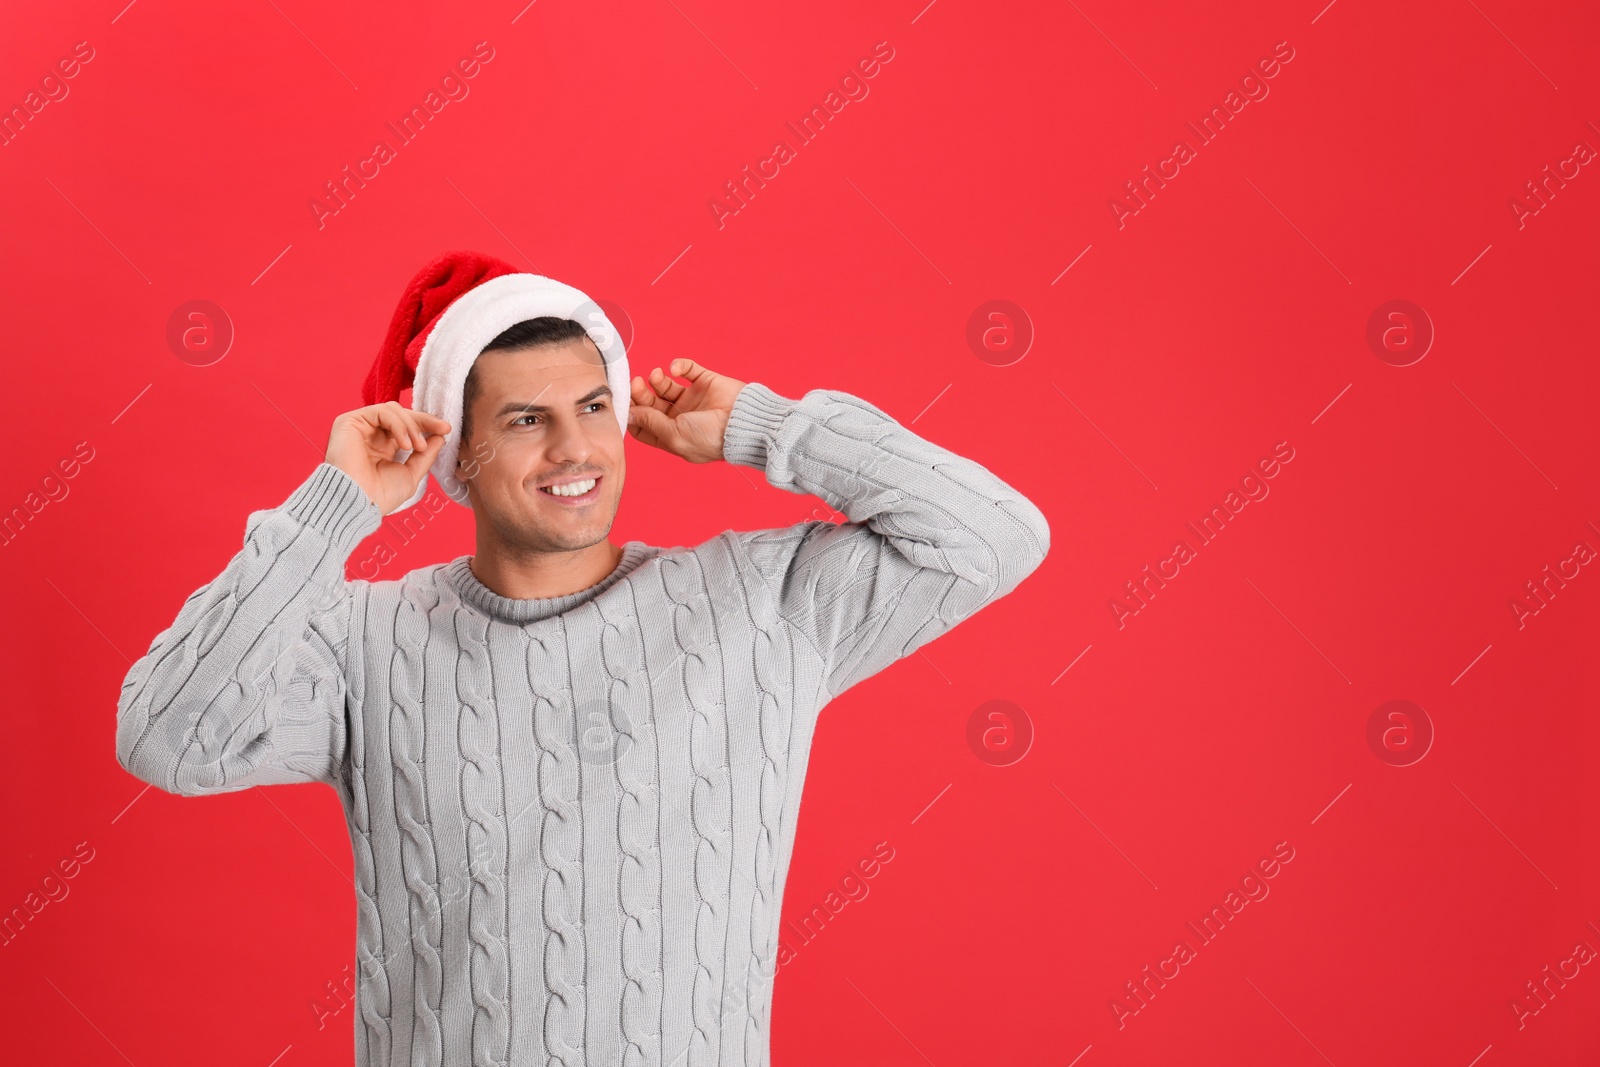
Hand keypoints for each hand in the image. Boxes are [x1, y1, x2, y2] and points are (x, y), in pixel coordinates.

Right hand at [326, 401, 450, 512]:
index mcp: (383, 447)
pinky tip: (405, 444)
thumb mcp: (411, 474)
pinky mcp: (349, 421)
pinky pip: (382, 411)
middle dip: (424, 420)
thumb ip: (425, 454)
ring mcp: (360, 427)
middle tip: (442, 429)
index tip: (446, 429)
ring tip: (418, 447)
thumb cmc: (379, 496)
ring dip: (411, 426)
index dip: (427, 424)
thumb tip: (440, 436)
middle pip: (401, 414)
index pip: (406, 426)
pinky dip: (399, 425)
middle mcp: (370, 434)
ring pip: (393, 410)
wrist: (358, 503)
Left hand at [626, 358, 746, 463]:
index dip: (633, 415)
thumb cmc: (711, 437)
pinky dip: (678, 365)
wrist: (744, 422)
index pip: (644, 426)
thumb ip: (650, 423)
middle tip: (637, 384)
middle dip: (640, 394)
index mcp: (673, 436)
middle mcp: (681, 418)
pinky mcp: (704, 382)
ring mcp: (693, 399)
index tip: (625, 405)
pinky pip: (686, 369)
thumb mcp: (674, 435)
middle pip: (650, 405)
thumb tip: (628, 415)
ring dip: (656, 379)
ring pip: (664, 386)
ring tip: (658, 376)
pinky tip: (676, 369)